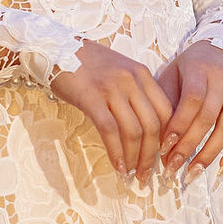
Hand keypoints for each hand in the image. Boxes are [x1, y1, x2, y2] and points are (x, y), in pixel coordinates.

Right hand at [49, 39, 171, 180]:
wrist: (55, 48)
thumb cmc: (86, 63)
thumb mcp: (119, 70)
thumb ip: (134, 91)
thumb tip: (144, 127)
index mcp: (142, 73)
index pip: (166, 111)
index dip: (166, 138)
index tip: (160, 156)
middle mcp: (131, 80)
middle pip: (153, 125)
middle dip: (151, 155)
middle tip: (146, 174)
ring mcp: (111, 88)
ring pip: (133, 131)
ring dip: (134, 158)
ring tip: (131, 175)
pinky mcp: (92, 98)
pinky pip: (110, 131)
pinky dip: (116, 153)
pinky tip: (117, 166)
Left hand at [155, 42, 222, 179]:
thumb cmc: (192, 66)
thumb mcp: (174, 73)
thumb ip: (166, 100)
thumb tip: (154, 138)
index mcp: (201, 68)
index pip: (191, 100)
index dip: (178, 126)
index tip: (164, 148)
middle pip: (208, 117)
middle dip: (189, 146)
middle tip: (173, 167)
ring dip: (209, 153)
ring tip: (193, 172)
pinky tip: (222, 167)